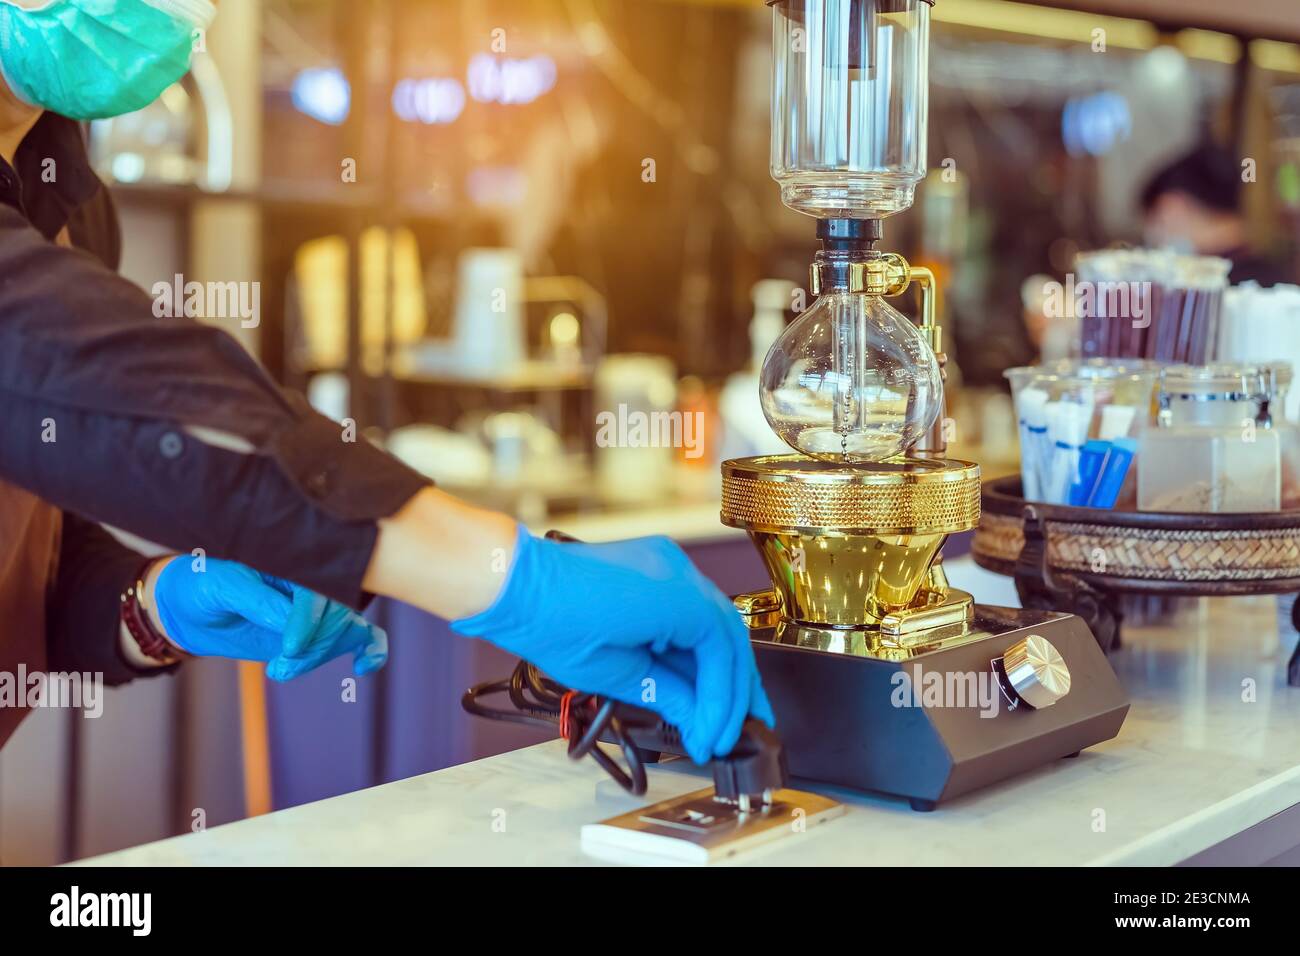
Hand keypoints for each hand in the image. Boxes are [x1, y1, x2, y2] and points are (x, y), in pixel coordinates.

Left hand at [151, 557, 387, 680]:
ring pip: (346, 630)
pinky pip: (360, 635)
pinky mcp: (318, 630)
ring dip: (321, 657)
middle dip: (314, 646)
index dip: (309, 620)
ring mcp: (316, 607)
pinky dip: (371, 650)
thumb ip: (254, 599)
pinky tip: (363, 668)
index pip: (317, 589)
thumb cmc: (201, 587)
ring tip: (279, 671)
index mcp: (291, 560)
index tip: (290, 647)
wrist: (188, 610)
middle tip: (279, 665)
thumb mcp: (218, 587)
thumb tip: (287, 620)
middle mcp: (310, 581)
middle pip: (337, 614)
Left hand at [451, 527, 774, 764]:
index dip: (723, 703)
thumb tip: (699, 721)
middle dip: (737, 688)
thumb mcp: (613, 674)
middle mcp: (680, 571)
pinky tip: (700, 678)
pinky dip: (697, 647)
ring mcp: (669, 564)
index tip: (716, 737)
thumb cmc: (549, 620)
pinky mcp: (656, 568)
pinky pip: (692, 609)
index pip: (722, 654)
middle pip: (727, 636)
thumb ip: (667, 696)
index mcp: (675, 596)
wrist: (514, 582)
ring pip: (715, 623)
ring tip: (728, 711)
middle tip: (744, 729)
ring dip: (721, 668)